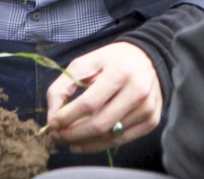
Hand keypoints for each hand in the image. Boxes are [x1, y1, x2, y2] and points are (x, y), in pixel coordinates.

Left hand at [44, 41, 161, 152]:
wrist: (149, 59)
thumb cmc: (113, 61)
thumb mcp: (86, 62)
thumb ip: (64, 85)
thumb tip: (53, 115)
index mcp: (120, 72)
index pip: (89, 103)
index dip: (67, 117)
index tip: (52, 123)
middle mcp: (137, 91)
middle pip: (99, 124)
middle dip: (72, 134)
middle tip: (56, 136)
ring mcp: (147, 108)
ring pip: (109, 136)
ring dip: (83, 142)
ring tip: (68, 139)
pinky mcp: (151, 121)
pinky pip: (121, 140)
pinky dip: (99, 145)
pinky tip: (84, 143)